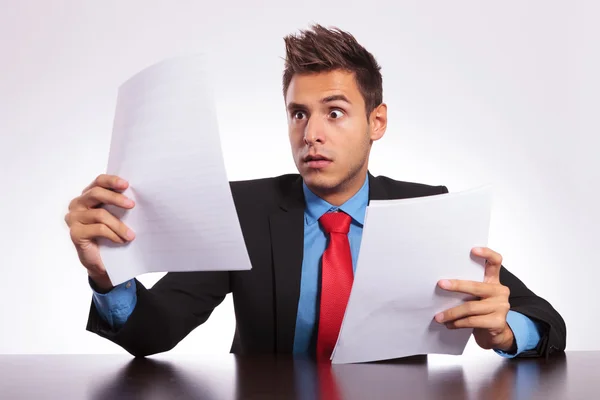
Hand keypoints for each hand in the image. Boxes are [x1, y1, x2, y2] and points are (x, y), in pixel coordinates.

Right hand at [64, 174, 135, 289]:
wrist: (103, 261)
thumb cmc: (111, 235)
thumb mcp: (116, 216)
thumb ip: (119, 205)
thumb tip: (135, 196)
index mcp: (87, 196)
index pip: (98, 182)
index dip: (111, 181)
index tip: (126, 184)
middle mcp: (77, 204)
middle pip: (96, 194)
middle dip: (116, 198)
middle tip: (132, 205)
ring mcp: (73, 218)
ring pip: (100, 214)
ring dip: (119, 225)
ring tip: (131, 235)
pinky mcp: (75, 233)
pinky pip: (98, 229)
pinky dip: (113, 235)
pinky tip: (121, 241)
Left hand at [434, 247, 514, 351]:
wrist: (496, 335)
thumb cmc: (481, 312)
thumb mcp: (477, 297)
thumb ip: (468, 289)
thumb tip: (442, 284)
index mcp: (494, 281)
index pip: (495, 262)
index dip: (486, 254)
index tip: (472, 249)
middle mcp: (500, 291)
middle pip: (476, 286)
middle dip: (456, 285)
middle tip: (440, 284)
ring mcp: (501, 307)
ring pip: (470, 307)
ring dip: (451, 312)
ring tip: (439, 317)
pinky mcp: (498, 322)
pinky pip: (472, 321)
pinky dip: (458, 323)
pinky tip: (450, 324)